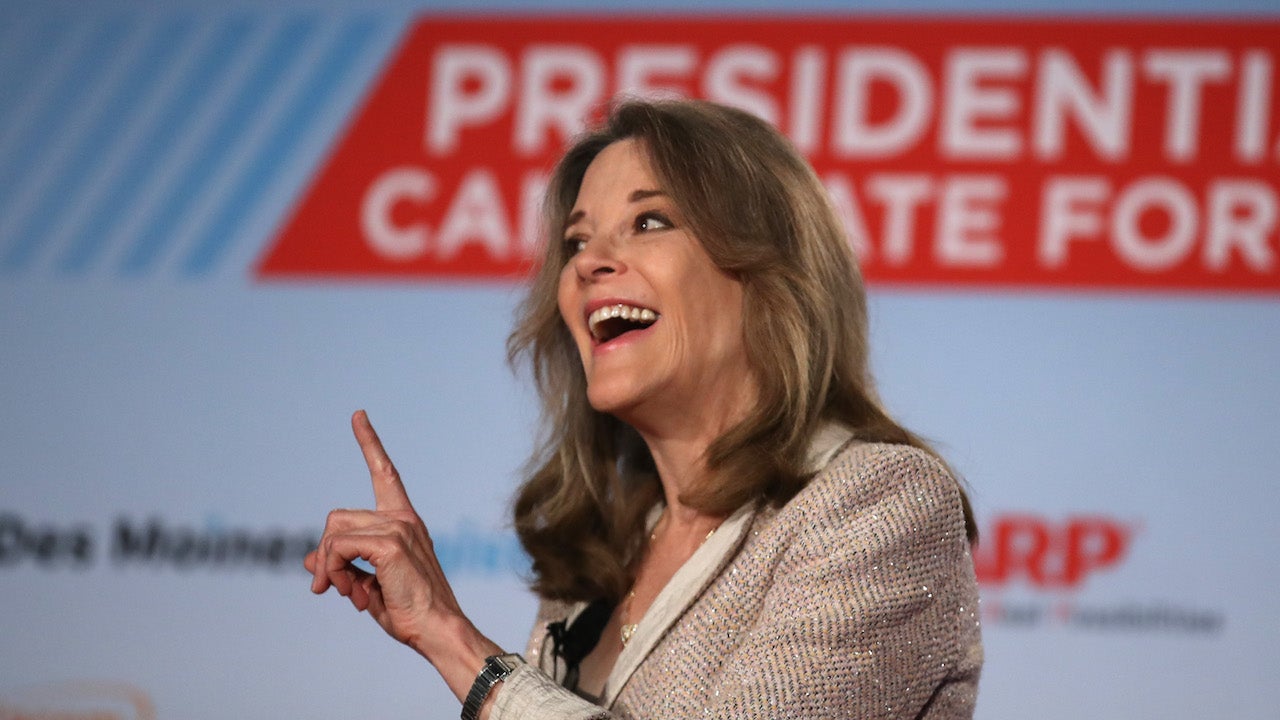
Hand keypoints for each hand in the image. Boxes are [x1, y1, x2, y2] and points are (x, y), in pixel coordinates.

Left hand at [305, 411, 490, 666]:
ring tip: (347, 594)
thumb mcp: (368, 584)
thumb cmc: (409, 610)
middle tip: (329, 588)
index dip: (370, 443)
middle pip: (337, 517)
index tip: (358, 415)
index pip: (385, 473)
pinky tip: (353, 593)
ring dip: (329, 568)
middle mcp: (403, 518)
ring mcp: (398, 527)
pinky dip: (334, 571)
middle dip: (325, 554)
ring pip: (334, 534)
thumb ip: (343, 565)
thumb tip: (309, 558)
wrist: (437, 629)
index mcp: (404, 522)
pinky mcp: (390, 543)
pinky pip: (339, 548)